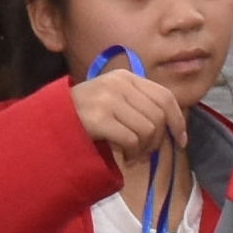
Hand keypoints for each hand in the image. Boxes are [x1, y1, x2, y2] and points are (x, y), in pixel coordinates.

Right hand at [62, 63, 187, 168]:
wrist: (52, 120)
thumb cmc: (86, 114)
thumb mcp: (114, 99)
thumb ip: (139, 104)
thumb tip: (173, 126)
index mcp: (125, 77)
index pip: (165, 96)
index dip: (178, 120)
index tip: (181, 139)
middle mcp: (118, 84)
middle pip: (159, 115)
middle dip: (158, 140)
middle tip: (146, 153)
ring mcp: (108, 100)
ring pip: (148, 129)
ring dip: (144, 148)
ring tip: (132, 154)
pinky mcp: (99, 118)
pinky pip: (132, 139)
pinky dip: (132, 152)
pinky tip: (124, 155)